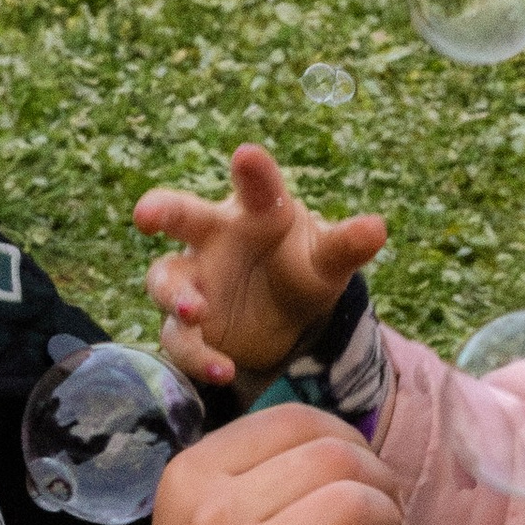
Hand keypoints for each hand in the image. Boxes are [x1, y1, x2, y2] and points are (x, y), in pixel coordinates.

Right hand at [137, 144, 389, 388]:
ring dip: (175, 294)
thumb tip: (378, 227)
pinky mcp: (186, 325)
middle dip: (160, 210)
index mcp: (254, 211)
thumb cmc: (302, 269)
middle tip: (146, 214)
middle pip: (179, 215)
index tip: (247, 155)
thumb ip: (347, 245)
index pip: (255, 186)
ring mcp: (193, 280)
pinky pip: (179, 338)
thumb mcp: (328, 261)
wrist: (287, 320)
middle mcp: (213, 238)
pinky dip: (197, 355)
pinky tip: (222, 370)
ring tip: (196, 311)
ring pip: (165, 279)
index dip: (252, 170)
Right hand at [149, 402, 402, 524]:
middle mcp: (212, 515)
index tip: (356, 466)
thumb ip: (265, 463)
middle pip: (333, 459)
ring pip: (355, 505)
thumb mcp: (210, 506)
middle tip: (382, 507)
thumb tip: (351, 439)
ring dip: (388, 519)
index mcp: (192, 474)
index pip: (292, 420)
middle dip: (377, 476)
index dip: (343, 434)